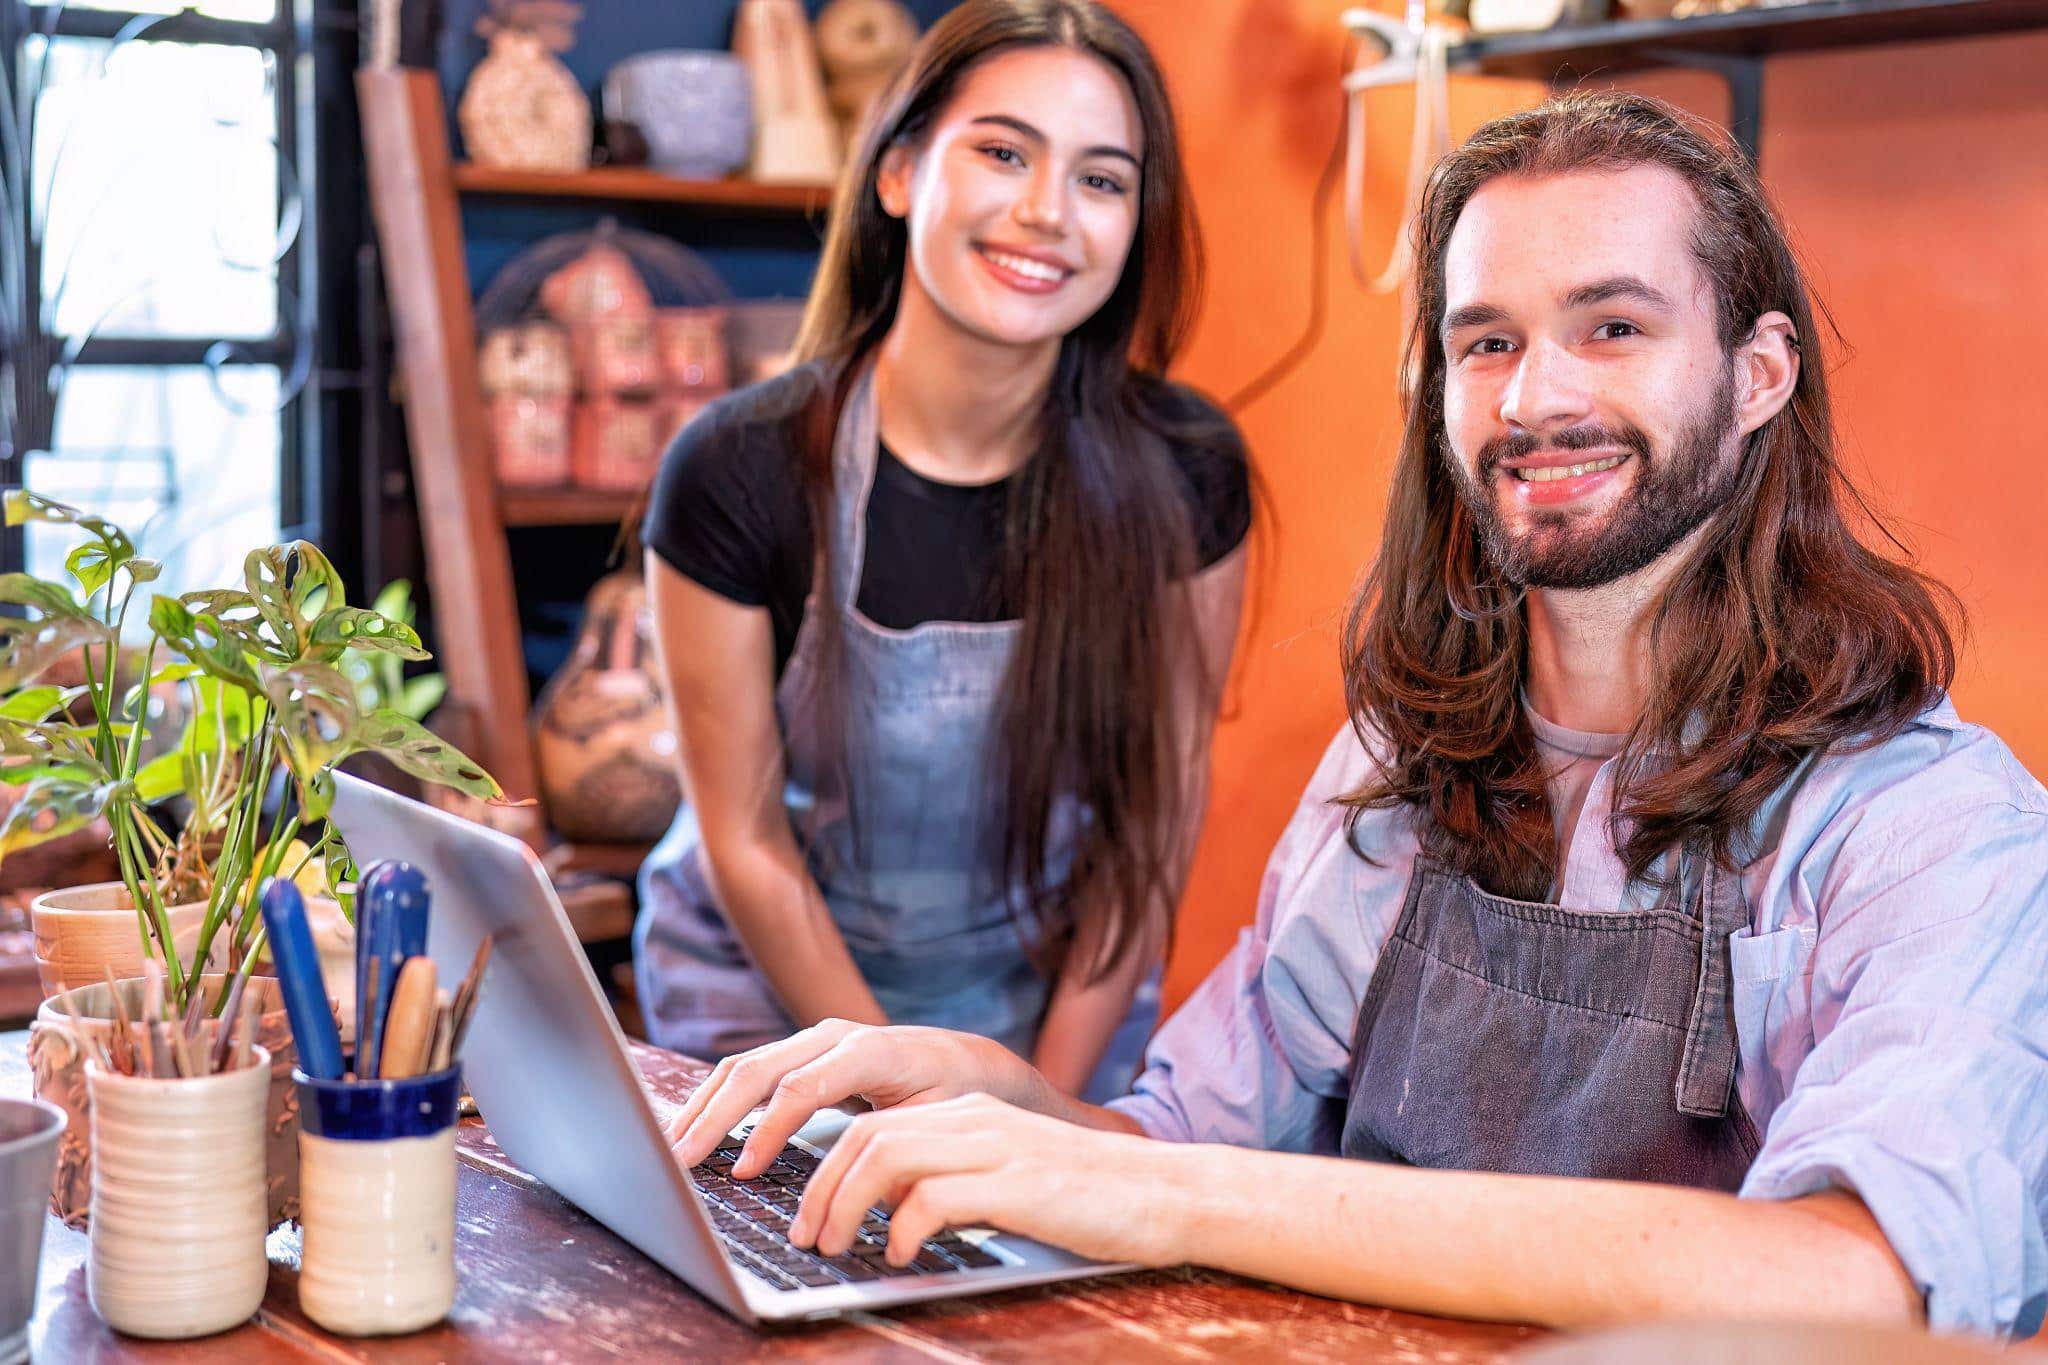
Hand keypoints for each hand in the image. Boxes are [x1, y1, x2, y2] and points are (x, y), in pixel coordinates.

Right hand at [665, 1019, 1046, 1177]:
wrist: (965, 1061)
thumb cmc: (953, 1095)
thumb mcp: (937, 1123)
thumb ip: (897, 1150)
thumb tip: (865, 1197)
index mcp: (868, 1051)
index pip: (802, 1088)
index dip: (769, 1131)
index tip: (743, 1172)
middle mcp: (833, 1036)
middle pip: (759, 1069)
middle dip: (715, 1116)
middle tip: (680, 1160)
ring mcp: (813, 1040)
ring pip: (744, 1065)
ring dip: (704, 1106)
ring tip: (673, 1148)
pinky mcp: (800, 1053)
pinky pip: (749, 1070)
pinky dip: (717, 1098)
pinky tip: (694, 1128)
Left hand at [788, 1092, 1195, 1268]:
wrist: (1167, 1193)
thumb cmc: (1091, 1198)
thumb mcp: (1010, 1176)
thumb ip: (956, 1180)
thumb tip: (891, 1214)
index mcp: (971, 1113)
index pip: (874, 1125)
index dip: (826, 1169)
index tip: (807, 1214)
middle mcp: (975, 1119)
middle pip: (866, 1136)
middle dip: (820, 1189)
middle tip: (804, 1237)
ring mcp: (995, 1146)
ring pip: (885, 1156)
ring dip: (844, 1206)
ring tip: (834, 1248)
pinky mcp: (1015, 1182)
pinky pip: (932, 1197)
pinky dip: (899, 1228)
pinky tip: (897, 1255)